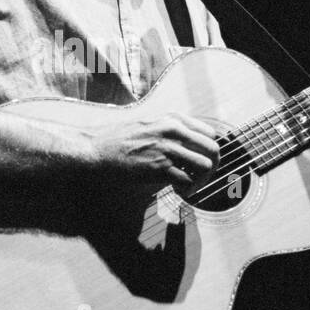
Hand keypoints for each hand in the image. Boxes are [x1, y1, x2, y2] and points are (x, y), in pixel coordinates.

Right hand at [88, 113, 220, 186]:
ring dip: (201, 180)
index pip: (210, 133)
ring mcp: (168, 148)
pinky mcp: (160, 166)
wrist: (96, 149)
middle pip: (213, 148)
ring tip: (189, 185)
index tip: (200, 161)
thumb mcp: (149, 125)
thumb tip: (188, 146)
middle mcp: (174, 130)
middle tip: (200, 177)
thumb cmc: (118, 140)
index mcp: (173, 119)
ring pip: (206, 165)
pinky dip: (187, 189)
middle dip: (212, 167)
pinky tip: (178, 190)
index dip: (208, 151)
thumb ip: (170, 131)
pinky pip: (188, 180)